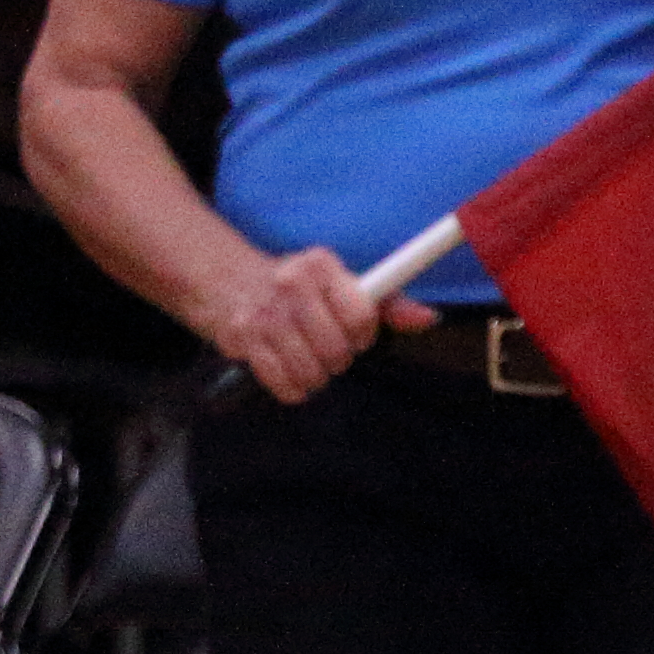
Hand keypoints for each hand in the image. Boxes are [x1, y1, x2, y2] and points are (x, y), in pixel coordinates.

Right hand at [202, 243, 425, 405]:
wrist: (224, 279)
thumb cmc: (294, 287)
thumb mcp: (338, 283)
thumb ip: (388, 302)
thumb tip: (429, 318)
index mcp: (319, 265)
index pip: (361, 317)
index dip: (361, 335)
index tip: (351, 333)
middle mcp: (290, 283)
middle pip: (337, 350)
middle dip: (335, 358)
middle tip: (322, 345)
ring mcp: (264, 312)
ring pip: (312, 372)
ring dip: (314, 375)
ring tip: (303, 357)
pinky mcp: (242, 338)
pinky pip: (285, 385)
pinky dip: (292, 388)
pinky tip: (285, 369)